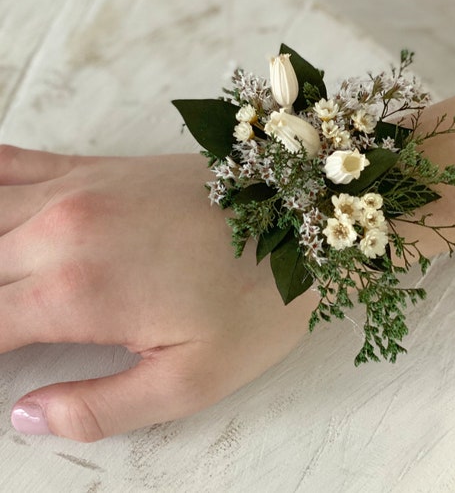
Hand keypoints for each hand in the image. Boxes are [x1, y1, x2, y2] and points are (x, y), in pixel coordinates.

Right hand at [0, 145, 318, 441]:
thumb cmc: (258, 298)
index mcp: (76, 292)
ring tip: (2, 282)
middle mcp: (61, 231)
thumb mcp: (193, 379)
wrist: (298, 214)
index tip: (1, 364)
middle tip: (9, 329)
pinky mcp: (97, 168)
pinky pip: (12, 163)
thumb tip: (28, 416)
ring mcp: (76, 189)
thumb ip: (101, 407)